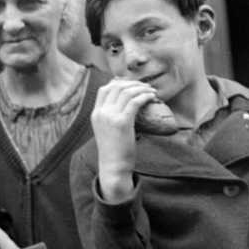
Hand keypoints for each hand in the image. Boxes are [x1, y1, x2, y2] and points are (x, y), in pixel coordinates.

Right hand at [91, 79, 156, 202]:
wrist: (113, 166)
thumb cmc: (114, 151)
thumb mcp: (106, 131)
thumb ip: (110, 118)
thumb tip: (125, 109)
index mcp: (95, 114)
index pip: (104, 89)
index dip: (119, 82)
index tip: (132, 85)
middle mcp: (101, 112)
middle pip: (116, 87)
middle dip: (133, 83)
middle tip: (145, 86)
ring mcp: (110, 116)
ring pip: (126, 92)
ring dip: (141, 88)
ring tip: (151, 91)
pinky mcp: (122, 122)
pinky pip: (135, 102)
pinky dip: (145, 96)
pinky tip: (152, 97)